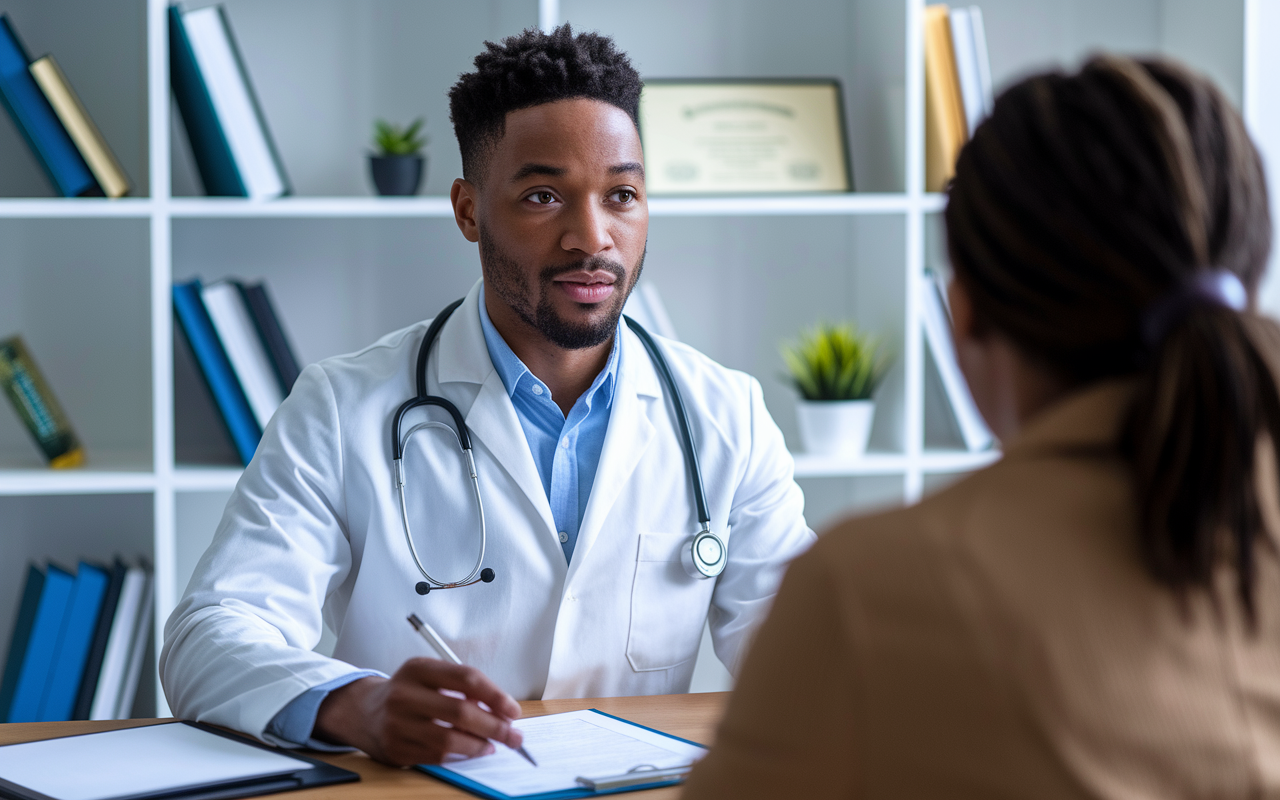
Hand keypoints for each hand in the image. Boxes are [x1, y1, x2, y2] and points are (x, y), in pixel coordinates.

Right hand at [313, 658, 523, 765]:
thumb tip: (501, 711)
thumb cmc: (409, 692)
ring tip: (493, 745)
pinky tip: (473, 751)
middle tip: (513, 735)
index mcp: (418, 669)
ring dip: (479, 745)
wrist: (363, 711)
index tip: (513, 710)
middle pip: (460, 712)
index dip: (495, 695)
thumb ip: (461, 687)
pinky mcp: (395, 749)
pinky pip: (437, 756)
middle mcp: (404, 695)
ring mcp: (397, 724)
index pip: (466, 678)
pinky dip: (461, 756)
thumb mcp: (429, 676)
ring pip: (449, 739)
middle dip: (494, 726)